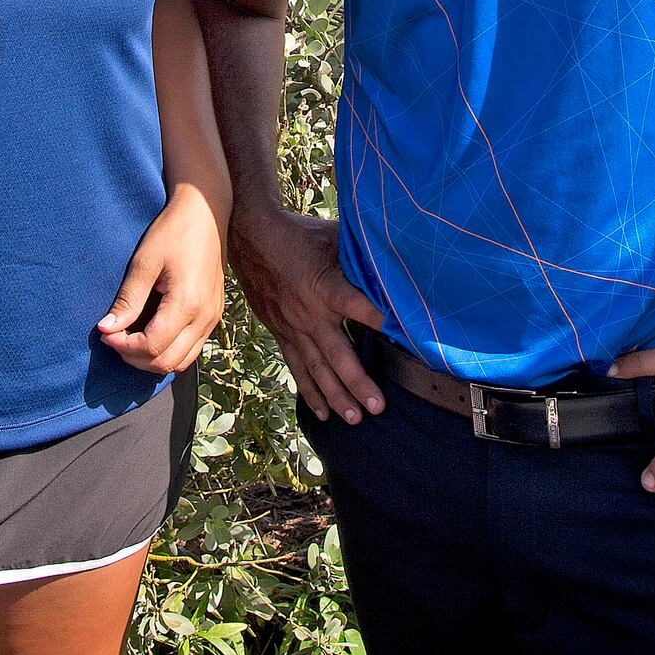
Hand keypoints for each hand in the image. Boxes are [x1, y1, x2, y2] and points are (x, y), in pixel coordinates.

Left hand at [97, 184, 223, 373]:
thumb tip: (106, 329)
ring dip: (153, 359)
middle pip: (167, 362)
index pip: (152, 347)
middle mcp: (205, 317)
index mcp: (188, 303)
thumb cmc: (173, 232)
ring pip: (182, 362)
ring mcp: (213, 318)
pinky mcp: (214, 315)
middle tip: (114, 337)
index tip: (105, 333)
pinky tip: (150, 333)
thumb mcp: (145, 262)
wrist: (206, 212)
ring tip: (130, 339)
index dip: (123, 346)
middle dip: (135, 358)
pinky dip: (169, 351)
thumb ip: (128, 300)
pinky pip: (192, 348)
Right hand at [231, 207, 386, 422]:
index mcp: (326, 286)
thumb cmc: (298, 235)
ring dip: (336, 396)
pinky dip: (309, 391)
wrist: (250, 238)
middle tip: (377, 407)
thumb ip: (360, 254)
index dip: (379, 321)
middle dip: (358, 383)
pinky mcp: (282, 333)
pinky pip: (297, 367)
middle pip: (338, 355)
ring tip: (354, 419)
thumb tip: (392, 262)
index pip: (357, 307)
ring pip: (317, 369)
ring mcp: (294, 328)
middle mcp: (310, 314)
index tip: (404, 338)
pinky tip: (323, 413)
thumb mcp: (333, 237)